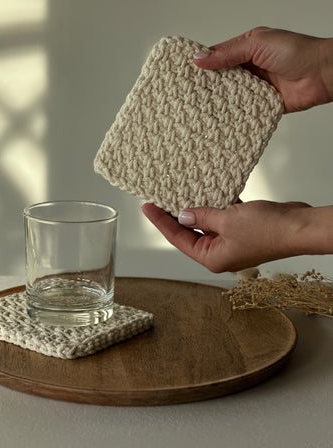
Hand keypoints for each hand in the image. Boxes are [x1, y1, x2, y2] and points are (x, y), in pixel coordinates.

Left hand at [141, 200, 311, 272]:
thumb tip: (184, 215)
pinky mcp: (245, 229)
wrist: (300, 227)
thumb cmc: (269, 231)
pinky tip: (209, 190)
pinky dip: (217, 204)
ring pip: (207, 223)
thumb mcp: (227, 220)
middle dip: (176, 214)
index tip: (147, 206)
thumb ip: (203, 216)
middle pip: (190, 232)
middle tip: (159, 197)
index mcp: (213, 257)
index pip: (178, 238)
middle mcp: (221, 252)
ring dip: (197, 207)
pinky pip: (224, 216)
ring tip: (180, 191)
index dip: (161, 221)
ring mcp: (233, 241)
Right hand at [193, 27, 332, 112]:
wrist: (323, 74)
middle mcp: (249, 68)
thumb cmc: (297, 52)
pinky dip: (234, 114)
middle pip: (221, 78)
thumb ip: (228, 53)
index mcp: (246, 48)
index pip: (217, 55)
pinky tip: (220, 118)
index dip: (201, 63)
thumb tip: (199, 58)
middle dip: (206, 85)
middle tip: (186, 94)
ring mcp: (255, 87)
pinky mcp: (262, 104)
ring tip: (197, 108)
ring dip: (218, 101)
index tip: (182, 72)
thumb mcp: (258, 44)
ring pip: (230, 95)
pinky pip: (244, 110)